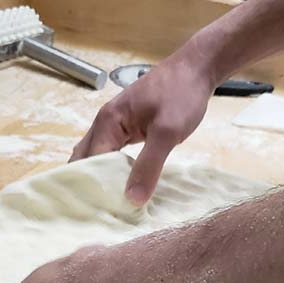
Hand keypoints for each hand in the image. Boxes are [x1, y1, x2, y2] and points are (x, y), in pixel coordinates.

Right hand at [72, 52, 215, 205]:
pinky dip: (113, 170)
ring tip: (107, 206)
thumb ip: (149, 166)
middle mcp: (105, 123)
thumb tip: (132, 200)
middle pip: (86, 159)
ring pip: (98, 156)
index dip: (92, 188)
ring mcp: (116, 124)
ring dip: (101, 178)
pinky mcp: (129, 127)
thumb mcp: (167, 132)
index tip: (96, 214)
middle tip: (97, 214)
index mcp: (108, 122)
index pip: (89, 163)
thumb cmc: (181, 95)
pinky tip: (122, 186)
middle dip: (88, 185)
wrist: (197, 68)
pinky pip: (112, 152)